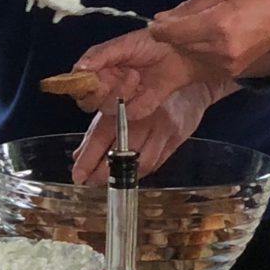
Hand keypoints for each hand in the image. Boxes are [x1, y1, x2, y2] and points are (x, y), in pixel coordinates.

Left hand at [71, 81, 216, 183]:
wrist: (191, 86)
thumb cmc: (149, 92)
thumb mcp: (119, 104)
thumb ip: (98, 129)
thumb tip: (79, 155)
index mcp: (124, 105)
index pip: (101, 136)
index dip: (88, 158)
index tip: (78, 175)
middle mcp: (144, 117)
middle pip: (120, 154)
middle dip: (103, 173)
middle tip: (91, 183)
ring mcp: (163, 129)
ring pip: (140, 164)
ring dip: (123, 177)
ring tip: (111, 182)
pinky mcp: (178, 139)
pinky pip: (157, 163)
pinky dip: (141, 172)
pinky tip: (131, 174)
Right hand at [73, 29, 209, 119]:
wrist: (180, 52)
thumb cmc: (151, 44)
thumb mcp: (123, 44)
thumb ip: (99, 56)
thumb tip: (79, 69)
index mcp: (98, 69)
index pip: (77, 84)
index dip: (77, 85)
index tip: (86, 80)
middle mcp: (106, 86)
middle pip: (87, 101)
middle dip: (97, 92)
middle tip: (107, 80)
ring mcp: (122, 99)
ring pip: (108, 108)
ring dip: (120, 92)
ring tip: (135, 75)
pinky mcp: (140, 109)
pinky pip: (130, 113)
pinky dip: (137, 102)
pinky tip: (146, 87)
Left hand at [150, 0, 269, 79]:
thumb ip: (189, 6)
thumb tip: (161, 19)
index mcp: (217, 25)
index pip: (172, 33)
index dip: (160, 29)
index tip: (159, 22)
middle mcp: (219, 49)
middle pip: (179, 46)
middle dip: (174, 34)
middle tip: (180, 21)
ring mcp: (225, 64)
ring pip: (189, 55)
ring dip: (187, 42)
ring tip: (202, 26)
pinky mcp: (230, 72)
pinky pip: (204, 60)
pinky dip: (201, 50)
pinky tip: (212, 38)